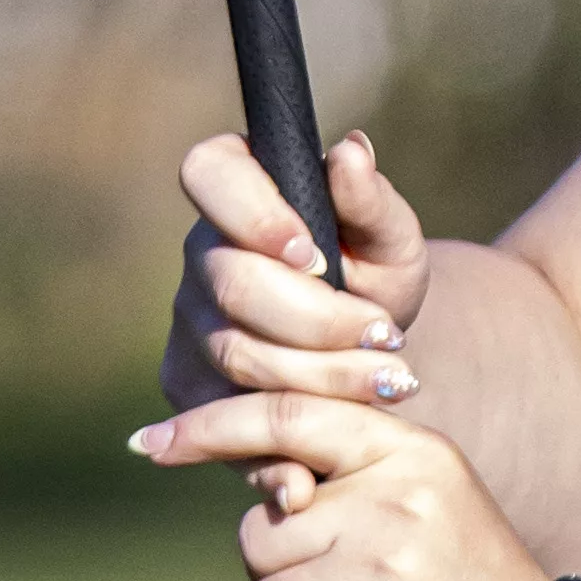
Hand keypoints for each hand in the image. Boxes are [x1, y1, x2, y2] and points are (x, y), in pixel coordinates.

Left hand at [129, 378, 548, 580]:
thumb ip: (356, 489)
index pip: (290, 416)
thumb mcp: (433, 513)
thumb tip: (265, 487)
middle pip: (261, 533)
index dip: (211, 426)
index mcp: (413, 455)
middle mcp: (393, 501)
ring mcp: (378, 570)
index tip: (148, 442)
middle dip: (287, 578)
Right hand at [161, 126, 431, 418]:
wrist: (371, 350)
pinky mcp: (189, 387)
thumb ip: (371, 199)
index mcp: (237, 188)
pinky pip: (226, 415)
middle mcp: (201, 252)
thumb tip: (350, 150)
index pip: (209, 172)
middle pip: (233, 284)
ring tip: (389, 377)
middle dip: (318, 319)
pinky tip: (336, 430)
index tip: (316, 255)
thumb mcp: (392, 237)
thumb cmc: (377, 272)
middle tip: (385, 335)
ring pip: (236, 354)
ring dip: (321, 373)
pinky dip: (289, 424)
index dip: (255, 214)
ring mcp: (188, 322)